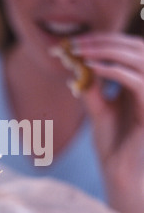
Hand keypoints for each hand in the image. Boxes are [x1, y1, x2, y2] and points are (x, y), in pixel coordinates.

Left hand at [73, 32, 143, 212]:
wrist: (118, 171)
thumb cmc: (110, 143)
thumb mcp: (97, 109)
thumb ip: (92, 88)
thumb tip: (78, 64)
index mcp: (138, 84)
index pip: (127, 50)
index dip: (103, 41)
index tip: (76, 41)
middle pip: (135, 48)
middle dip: (104, 41)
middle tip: (76, 43)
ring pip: (139, 58)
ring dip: (109, 50)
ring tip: (81, 51)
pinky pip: (136, 82)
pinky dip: (114, 71)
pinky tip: (92, 68)